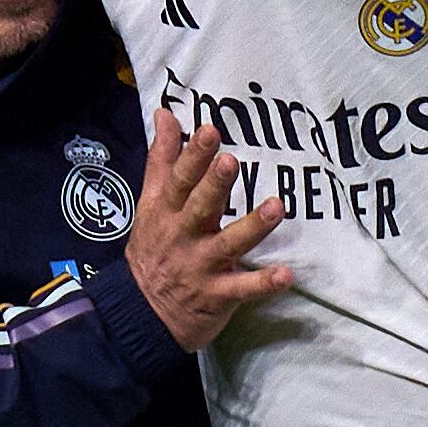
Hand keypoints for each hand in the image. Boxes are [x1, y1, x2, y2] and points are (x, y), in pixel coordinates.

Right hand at [131, 110, 283, 347]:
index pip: (179, 179)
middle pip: (200, 207)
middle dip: (215, 185)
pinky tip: (287, 274)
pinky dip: (264, 283)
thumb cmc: (153, 250)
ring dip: (252, 226)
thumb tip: (165, 113)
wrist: (141, 313)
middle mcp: (183, 236)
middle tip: (232, 161)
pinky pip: (243, 288)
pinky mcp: (217, 295)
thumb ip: (162, 159)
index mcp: (167, 212)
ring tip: (276, 207)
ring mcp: (201, 266)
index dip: (193, 156)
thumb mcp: (150, 204)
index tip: (209, 131)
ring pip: (228, 244)